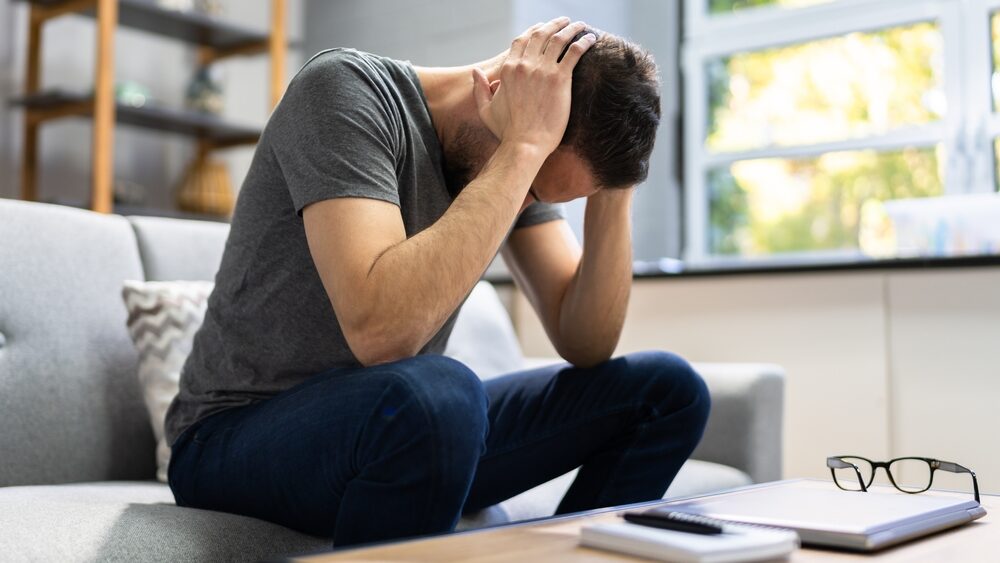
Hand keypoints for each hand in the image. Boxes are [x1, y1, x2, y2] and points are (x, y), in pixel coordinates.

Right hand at [473, 18, 595, 155]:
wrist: (525, 145)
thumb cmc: (507, 132)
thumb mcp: (486, 109)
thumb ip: (479, 88)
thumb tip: (475, 72)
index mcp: (508, 69)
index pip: (521, 40)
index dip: (533, 31)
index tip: (543, 27)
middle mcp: (524, 65)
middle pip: (541, 34)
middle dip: (554, 24)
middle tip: (564, 22)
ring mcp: (543, 70)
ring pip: (559, 39)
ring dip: (571, 28)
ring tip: (580, 25)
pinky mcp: (560, 79)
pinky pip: (574, 52)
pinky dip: (583, 42)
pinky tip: (591, 39)